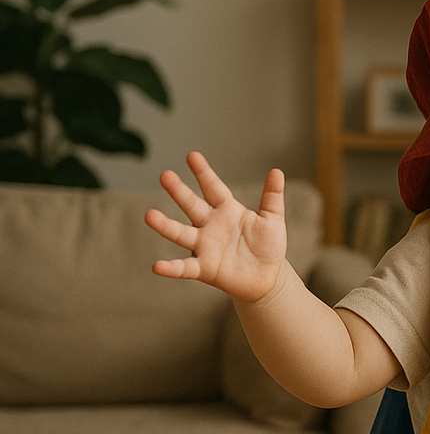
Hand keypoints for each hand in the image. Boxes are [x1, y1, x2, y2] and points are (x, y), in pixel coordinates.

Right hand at [145, 153, 287, 302]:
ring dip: (165, 226)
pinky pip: (184, 267)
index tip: (192, 156)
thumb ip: (272, 196)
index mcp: (227, 210)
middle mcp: (210, 225)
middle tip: (165, 175)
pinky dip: (171, 268)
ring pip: (181, 233)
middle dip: (179, 191)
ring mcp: (204, 246)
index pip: (213, 187)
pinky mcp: (204, 268)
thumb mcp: (272, 219)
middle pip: (192, 205)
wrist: (267, 277)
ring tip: (149, 216)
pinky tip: (157, 266)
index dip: (203, 173)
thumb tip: (277, 171)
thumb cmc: (267, 246)